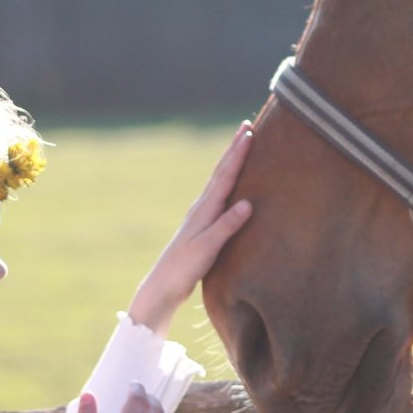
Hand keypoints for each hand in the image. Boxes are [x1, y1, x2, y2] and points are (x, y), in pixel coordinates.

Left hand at [128, 123, 253, 333]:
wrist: (163, 285)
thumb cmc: (184, 268)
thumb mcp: (207, 248)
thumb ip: (226, 226)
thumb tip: (247, 203)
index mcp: (204, 209)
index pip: (225, 175)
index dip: (238, 154)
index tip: (249, 132)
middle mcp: (202, 207)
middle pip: (221, 171)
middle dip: (234, 149)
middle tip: (246, 126)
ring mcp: (201, 215)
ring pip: (219, 181)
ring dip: (231, 162)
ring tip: (241, 147)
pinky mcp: (202, 226)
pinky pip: (218, 195)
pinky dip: (227, 181)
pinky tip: (230, 183)